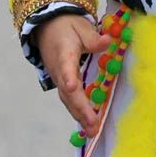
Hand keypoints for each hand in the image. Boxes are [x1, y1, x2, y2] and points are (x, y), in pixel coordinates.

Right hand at [35, 14, 111, 133]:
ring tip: (92, 130)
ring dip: (79, 115)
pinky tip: (88, 123)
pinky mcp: (62, 82)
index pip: (66, 66)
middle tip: (92, 124)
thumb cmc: (68, 26)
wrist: (48, 27)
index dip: (69, 77)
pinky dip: (77, 111)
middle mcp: (59, 70)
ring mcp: (59, 77)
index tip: (72, 86)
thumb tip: (107, 41)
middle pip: (68, 92)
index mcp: (64, 54)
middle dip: (80, 109)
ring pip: (68, 99)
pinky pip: (69, 99)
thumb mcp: (81, 26)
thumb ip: (93, 37)